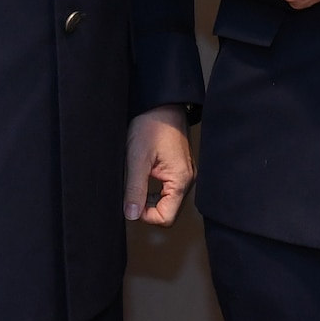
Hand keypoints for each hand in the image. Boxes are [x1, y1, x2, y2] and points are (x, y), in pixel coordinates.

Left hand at [125, 105, 194, 225]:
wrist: (161, 103)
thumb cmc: (152, 125)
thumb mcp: (137, 159)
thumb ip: (134, 189)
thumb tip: (131, 215)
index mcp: (181, 180)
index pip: (166, 217)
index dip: (146, 215)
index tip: (132, 202)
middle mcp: (188, 179)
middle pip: (169, 210)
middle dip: (148, 206)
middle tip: (132, 191)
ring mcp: (186, 173)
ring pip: (168, 200)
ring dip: (151, 197)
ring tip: (138, 181)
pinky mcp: (180, 167)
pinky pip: (169, 188)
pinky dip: (155, 188)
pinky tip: (145, 176)